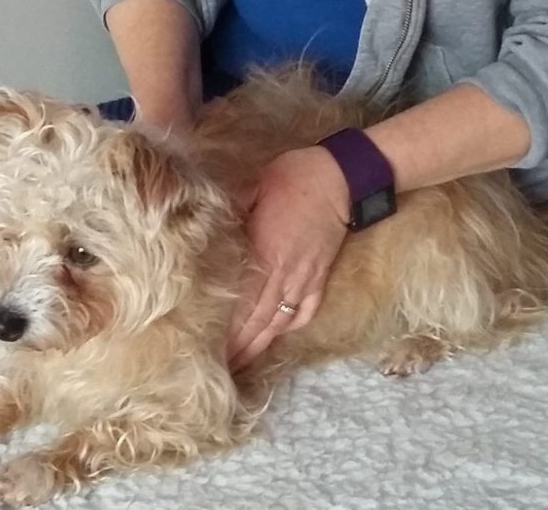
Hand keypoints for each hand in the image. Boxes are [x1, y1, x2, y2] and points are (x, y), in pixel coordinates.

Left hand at [226, 145, 349, 371]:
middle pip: (260, 320)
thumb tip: (207, 221)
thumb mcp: (255, 185)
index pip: (243, 302)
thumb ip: (231, 207)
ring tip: (243, 363)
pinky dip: (291, 327)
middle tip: (222, 369)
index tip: (210, 348)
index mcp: (266, 254)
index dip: (227, 328)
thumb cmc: (294, 178)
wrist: (340, 179)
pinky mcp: (321, 276)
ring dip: (261, 344)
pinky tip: (278, 335)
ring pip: (280, 322)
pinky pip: (306, 311)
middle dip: (240, 347)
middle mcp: (285, 274)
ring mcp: (306, 279)